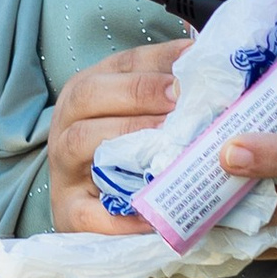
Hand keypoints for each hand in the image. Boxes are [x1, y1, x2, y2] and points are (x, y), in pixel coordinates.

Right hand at [47, 47, 190, 235]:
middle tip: (180, 98)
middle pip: (89, 94)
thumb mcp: (138, 116)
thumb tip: (212, 64)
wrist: (87, 213)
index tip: (194, 60)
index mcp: (88, 91)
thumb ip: (167, 93)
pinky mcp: (69, 212)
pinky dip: (119, 217)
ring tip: (167, 140)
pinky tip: (152, 215)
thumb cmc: (123, 157)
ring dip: (124, 135)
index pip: (120, 65)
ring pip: (79, 141)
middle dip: (138, 91)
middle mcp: (68, 122)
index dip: (156, 60)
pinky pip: (89, 212)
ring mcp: (64, 168)